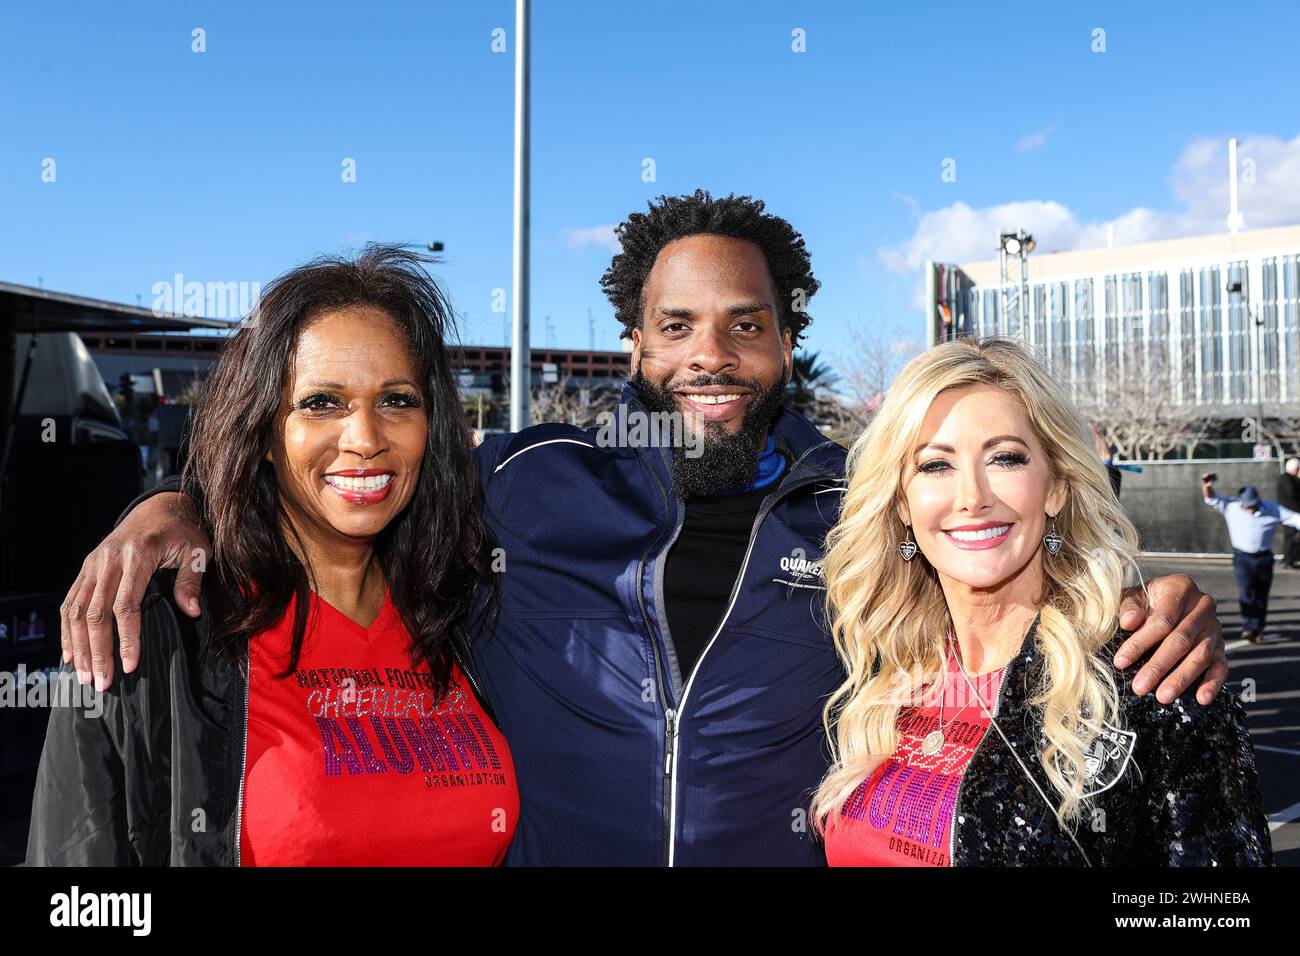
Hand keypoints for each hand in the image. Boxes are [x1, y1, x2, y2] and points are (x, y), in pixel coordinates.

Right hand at [60, 492, 209, 691]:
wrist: (160, 506)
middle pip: (95, 613)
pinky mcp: (86, 568)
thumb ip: (191, 581)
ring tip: (84, 676)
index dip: (127, 638)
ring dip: (78, 646)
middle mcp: (108, 560)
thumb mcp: (198, 551)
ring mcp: (93, 564)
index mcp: (137, 555)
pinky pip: (70, 602)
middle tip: (101, 683)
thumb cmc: (183, 532)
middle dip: (97, 651)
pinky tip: (70, 654)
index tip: (130, 666)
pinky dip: (67, 629)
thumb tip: (191, 612)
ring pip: (76, 610)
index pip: (126, 605)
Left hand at [1113, 574, 1226, 705]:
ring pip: (1200, 655)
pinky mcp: (1222, 646)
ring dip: (1182, 678)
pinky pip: (1221, 666)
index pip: (1162, 620)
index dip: (1140, 642)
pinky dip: (1212, 683)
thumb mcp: (1133, 596)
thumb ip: (1128, 607)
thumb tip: (1129, 622)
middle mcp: (1202, 606)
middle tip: (1140, 687)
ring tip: (1163, 697)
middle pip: (1181, 640)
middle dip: (1159, 666)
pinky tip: (1202, 699)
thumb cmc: (1146, 600)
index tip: (1121, 662)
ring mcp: (1214, 627)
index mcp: (1180, 588)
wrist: (1169, 599)